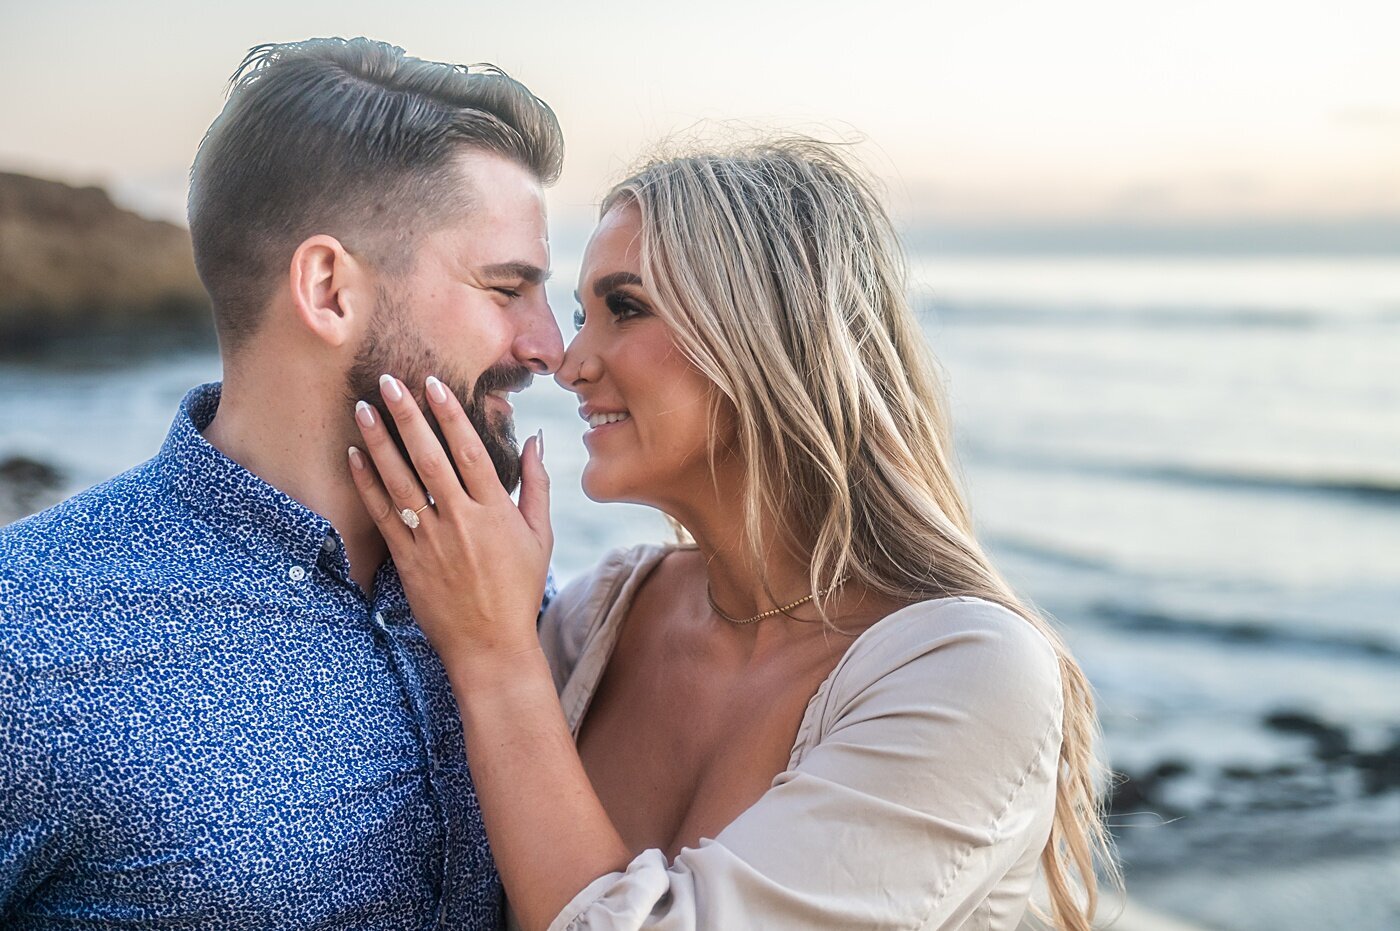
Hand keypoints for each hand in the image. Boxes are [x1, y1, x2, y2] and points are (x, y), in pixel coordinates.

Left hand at [348, 373, 551, 669]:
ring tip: (362, 409)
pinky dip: (367, 484)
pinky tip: (355, 456)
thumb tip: (536, 439)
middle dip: (407, 416)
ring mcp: (431, 541)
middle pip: (430, 458)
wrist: (490, 644)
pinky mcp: (408, 561)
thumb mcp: (540, 536)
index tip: (433, 384)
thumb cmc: (519, 588)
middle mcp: (461, 521)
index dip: (450, 415)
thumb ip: (537, 484)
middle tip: (388, 382)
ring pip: (400, 482)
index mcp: (495, 511)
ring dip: (379, 442)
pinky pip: (382, 515)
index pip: (469, 452)